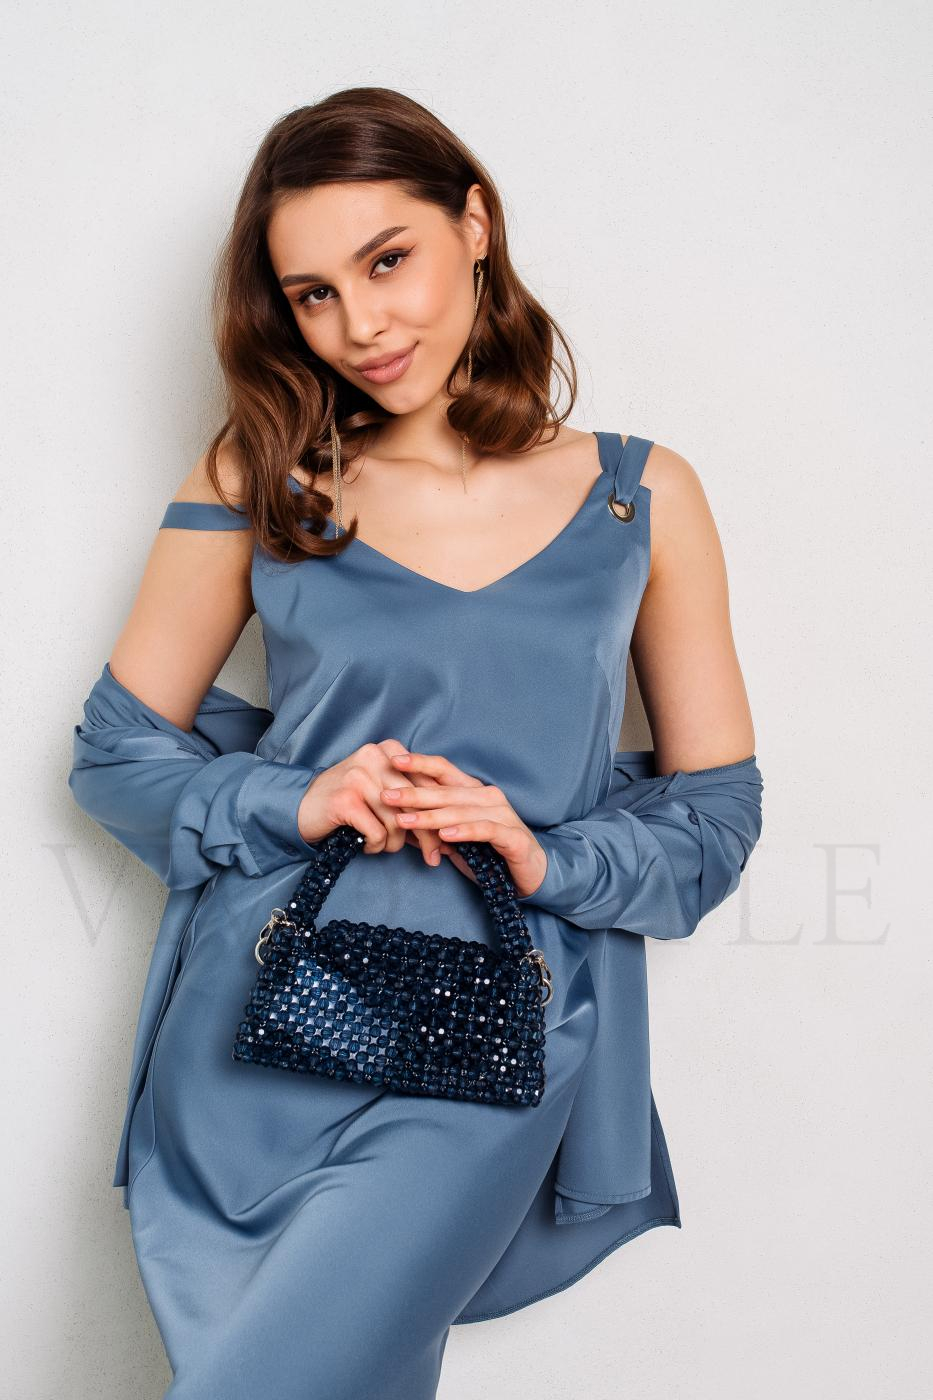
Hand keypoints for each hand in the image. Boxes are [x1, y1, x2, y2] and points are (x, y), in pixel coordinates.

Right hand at [297, 740, 449, 865]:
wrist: (300, 807)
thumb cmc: (349, 803)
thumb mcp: (382, 792)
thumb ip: (412, 802)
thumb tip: (447, 830)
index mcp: (390, 750)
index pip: (428, 784)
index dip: (440, 815)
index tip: (446, 842)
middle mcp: (376, 757)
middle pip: (416, 803)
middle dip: (427, 837)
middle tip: (433, 859)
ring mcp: (359, 776)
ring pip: (398, 822)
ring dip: (393, 844)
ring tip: (381, 846)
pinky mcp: (346, 799)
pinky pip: (378, 833)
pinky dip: (374, 846)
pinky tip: (363, 844)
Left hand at [380, 750, 547, 897]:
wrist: (530, 875)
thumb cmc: (489, 855)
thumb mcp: (454, 840)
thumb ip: (431, 827)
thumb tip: (398, 819)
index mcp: (473, 792)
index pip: (444, 770)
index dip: (420, 763)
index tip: (393, 759)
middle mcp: (488, 797)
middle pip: (447, 791)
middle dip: (414, 793)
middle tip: (386, 795)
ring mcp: (503, 815)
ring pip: (461, 811)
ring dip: (431, 816)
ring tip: (405, 820)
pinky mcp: (513, 837)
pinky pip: (486, 830)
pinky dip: (465, 832)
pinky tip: (445, 835)